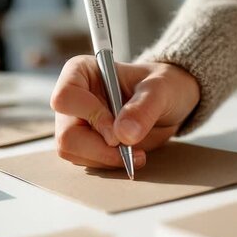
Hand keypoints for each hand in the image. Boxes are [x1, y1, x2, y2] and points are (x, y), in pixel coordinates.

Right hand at [50, 55, 199, 168]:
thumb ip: (143, 108)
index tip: (118, 129)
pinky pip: (86, 161)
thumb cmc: (163, 85)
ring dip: (105, 158)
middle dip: (99, 148)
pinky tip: (130, 155)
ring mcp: (77, 122)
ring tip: (135, 151)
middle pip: (66, 134)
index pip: (65, 98)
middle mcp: (74, 98)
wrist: (171, 102)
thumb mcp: (160, 90)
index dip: (91, 116)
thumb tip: (123, 135)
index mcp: (81, 72)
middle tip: (129, 148)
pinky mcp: (85, 143)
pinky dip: (109, 163)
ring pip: (72, 152)